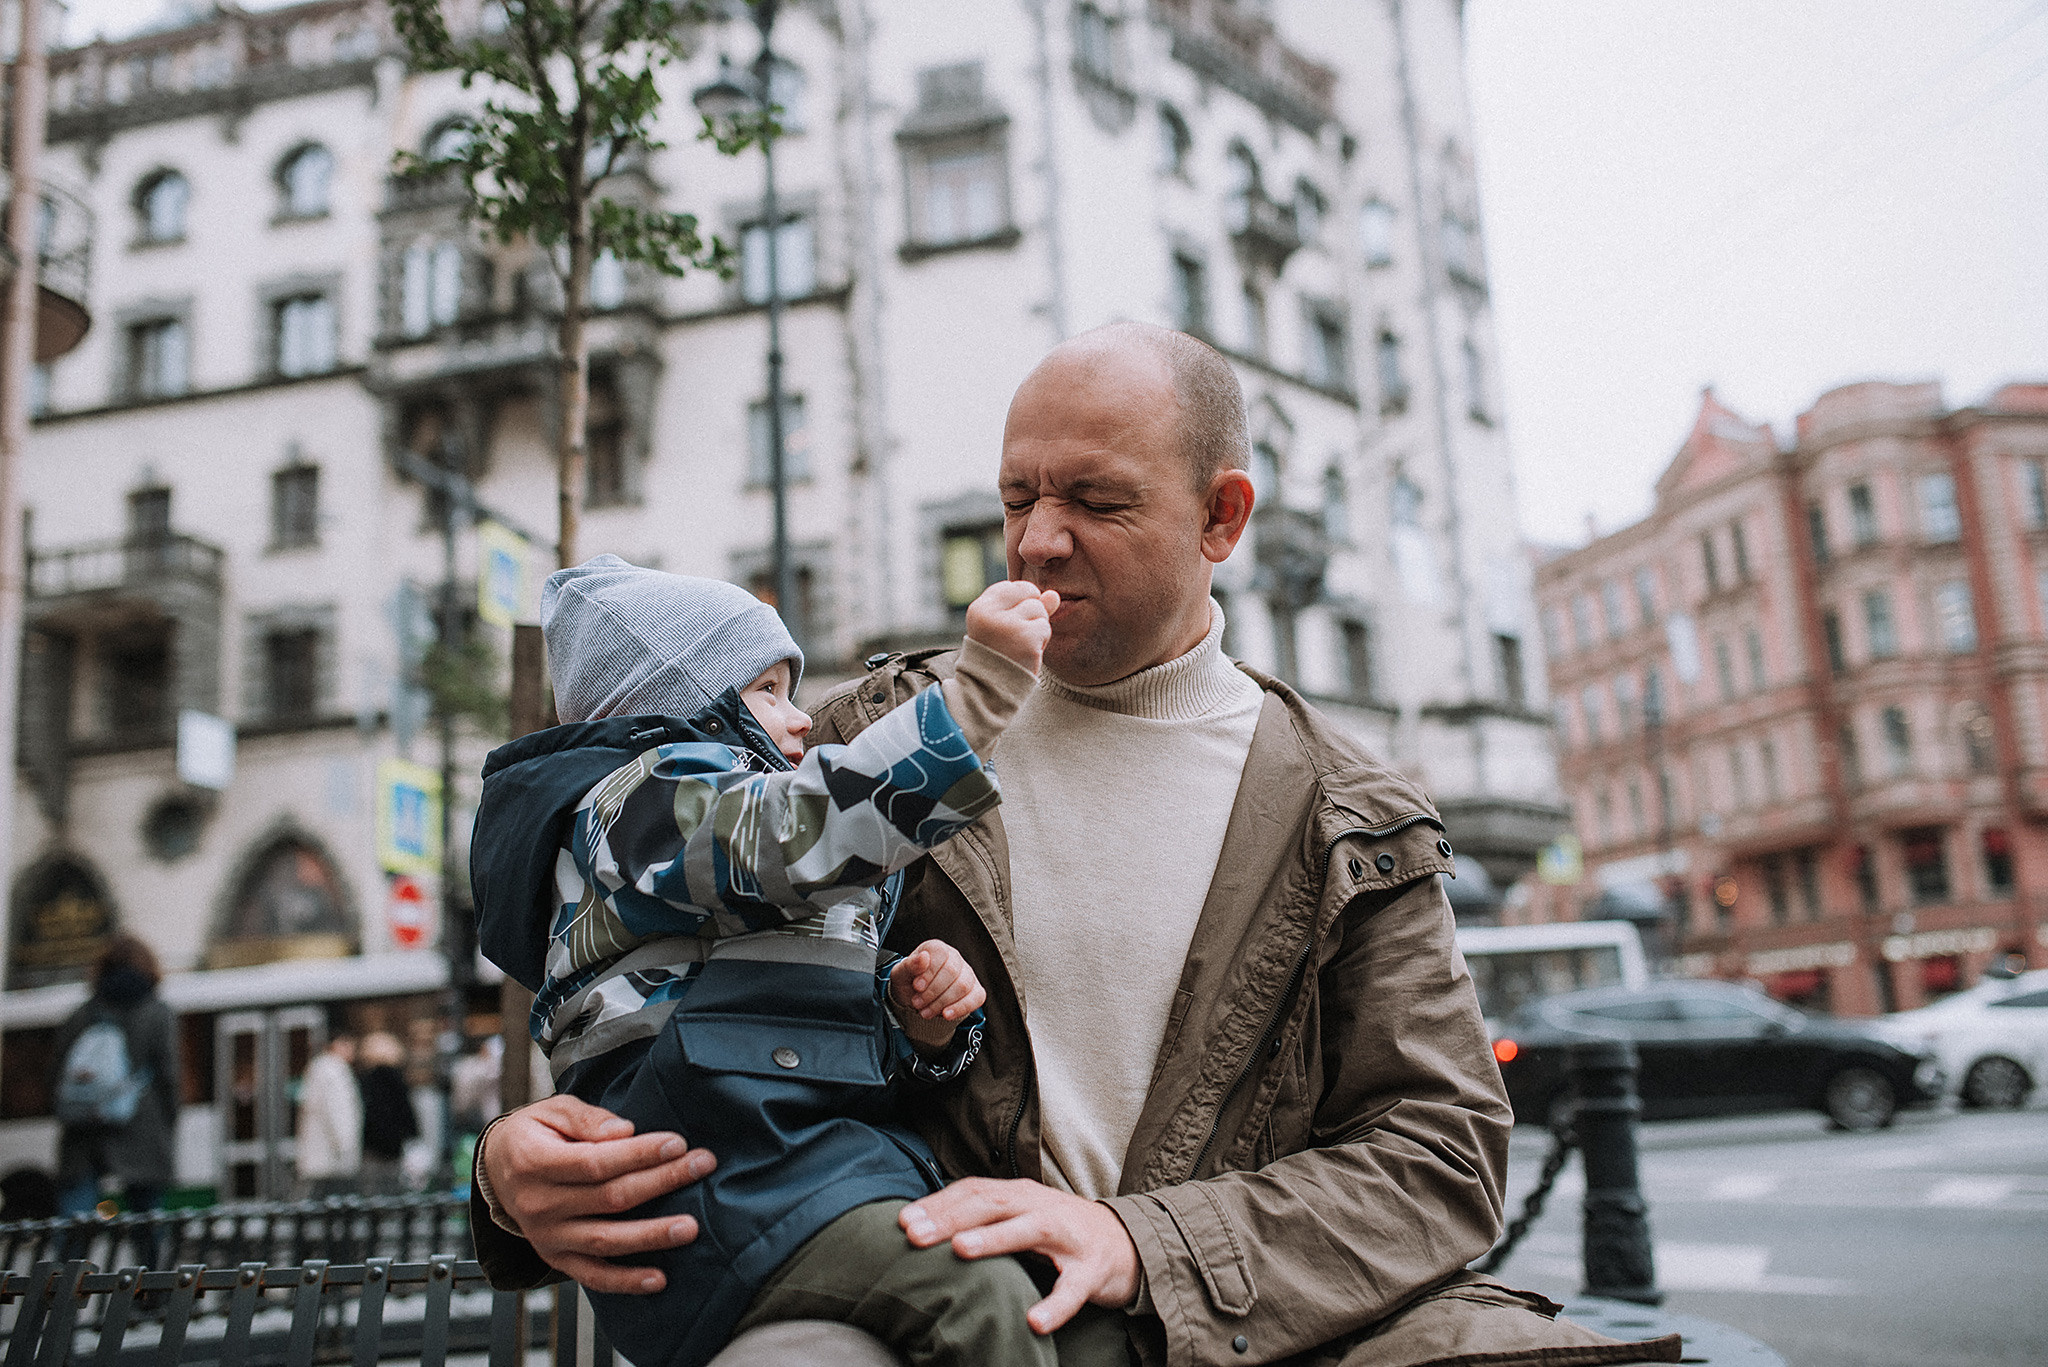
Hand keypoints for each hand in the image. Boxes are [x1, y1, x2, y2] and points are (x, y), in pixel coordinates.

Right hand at [480, 1095, 714, 1292]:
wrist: (495, 1169)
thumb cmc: (532, 1134)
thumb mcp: (551, 1111)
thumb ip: (588, 1119)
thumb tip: (625, 1131)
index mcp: (535, 1163)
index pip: (595, 1163)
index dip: (638, 1154)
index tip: (677, 1143)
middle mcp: (540, 1205)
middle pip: (609, 1199)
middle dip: (661, 1182)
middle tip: (702, 1166)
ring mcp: (548, 1237)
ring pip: (606, 1240)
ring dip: (651, 1235)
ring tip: (689, 1227)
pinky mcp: (556, 1258)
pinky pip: (593, 1276)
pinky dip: (625, 1281)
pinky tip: (658, 1279)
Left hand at [889, 941, 986, 1048]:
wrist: (916, 999)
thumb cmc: (910, 982)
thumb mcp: (901, 974)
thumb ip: (909, 965)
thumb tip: (923, 957)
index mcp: (937, 949)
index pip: (940, 954)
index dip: (929, 973)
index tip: (917, 986)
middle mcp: (955, 958)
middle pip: (951, 972)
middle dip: (932, 992)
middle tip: (917, 1003)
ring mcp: (968, 974)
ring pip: (963, 986)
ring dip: (941, 1003)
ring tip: (926, 1011)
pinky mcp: (975, 991)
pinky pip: (976, 998)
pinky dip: (960, 1008)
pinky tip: (946, 1014)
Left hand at [899, 1178, 1138, 1334]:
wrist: (1128, 1243)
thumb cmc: (1061, 1232)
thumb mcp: (1022, 1216)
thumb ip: (984, 1218)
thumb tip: (926, 1228)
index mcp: (1020, 1196)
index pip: (974, 1192)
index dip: (938, 1204)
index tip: (903, 1220)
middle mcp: (1041, 1208)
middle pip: (992, 1205)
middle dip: (951, 1218)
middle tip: (915, 1235)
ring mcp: (1068, 1237)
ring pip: (1029, 1231)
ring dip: (994, 1240)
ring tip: (961, 1250)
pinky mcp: (1091, 1271)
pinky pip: (1072, 1290)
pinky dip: (1055, 1306)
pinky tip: (1034, 1322)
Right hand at [965, 581, 1059, 672]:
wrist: (990, 690)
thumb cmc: (999, 654)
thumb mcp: (1006, 625)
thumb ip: (1028, 606)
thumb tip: (1054, 594)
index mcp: (980, 608)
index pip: (1012, 586)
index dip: (1020, 604)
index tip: (1009, 625)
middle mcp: (991, 614)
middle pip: (1029, 594)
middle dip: (1031, 613)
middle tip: (1016, 636)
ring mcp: (1009, 626)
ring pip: (1040, 610)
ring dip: (1037, 629)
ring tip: (1020, 645)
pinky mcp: (1026, 639)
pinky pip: (1045, 627)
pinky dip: (1041, 641)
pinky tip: (1027, 653)